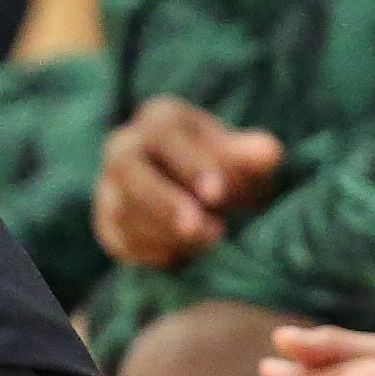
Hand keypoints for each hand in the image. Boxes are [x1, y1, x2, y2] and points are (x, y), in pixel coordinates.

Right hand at [95, 97, 283, 268]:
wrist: (194, 191)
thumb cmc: (222, 165)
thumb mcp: (241, 155)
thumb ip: (252, 154)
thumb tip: (268, 153)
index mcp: (159, 119)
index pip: (165, 136)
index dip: (190, 165)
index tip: (218, 193)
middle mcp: (124, 147)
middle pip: (129, 170)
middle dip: (166, 203)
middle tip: (209, 231)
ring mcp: (109, 186)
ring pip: (123, 209)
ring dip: (165, 232)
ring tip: (210, 242)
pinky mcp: (105, 222)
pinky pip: (118, 239)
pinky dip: (150, 251)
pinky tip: (183, 256)